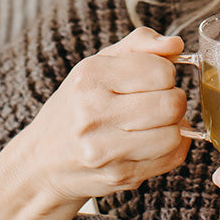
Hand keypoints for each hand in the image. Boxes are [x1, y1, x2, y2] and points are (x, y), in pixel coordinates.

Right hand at [22, 27, 190, 204]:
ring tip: (153, 123)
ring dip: (173, 127)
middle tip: (157, 101)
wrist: (43, 160)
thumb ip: (140, 43)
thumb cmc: (78, 104)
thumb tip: (176, 44)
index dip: (165, 72)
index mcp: (90, 76)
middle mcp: (93, 113)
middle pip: (172, 104)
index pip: (160, 71)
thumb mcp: (101, 63)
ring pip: (174, 134)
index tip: (151, 78)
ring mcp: (104, 149)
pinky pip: (172, 158)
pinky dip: (170, 148)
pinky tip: (150, 142)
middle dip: (173, 99)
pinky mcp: (118, 175)